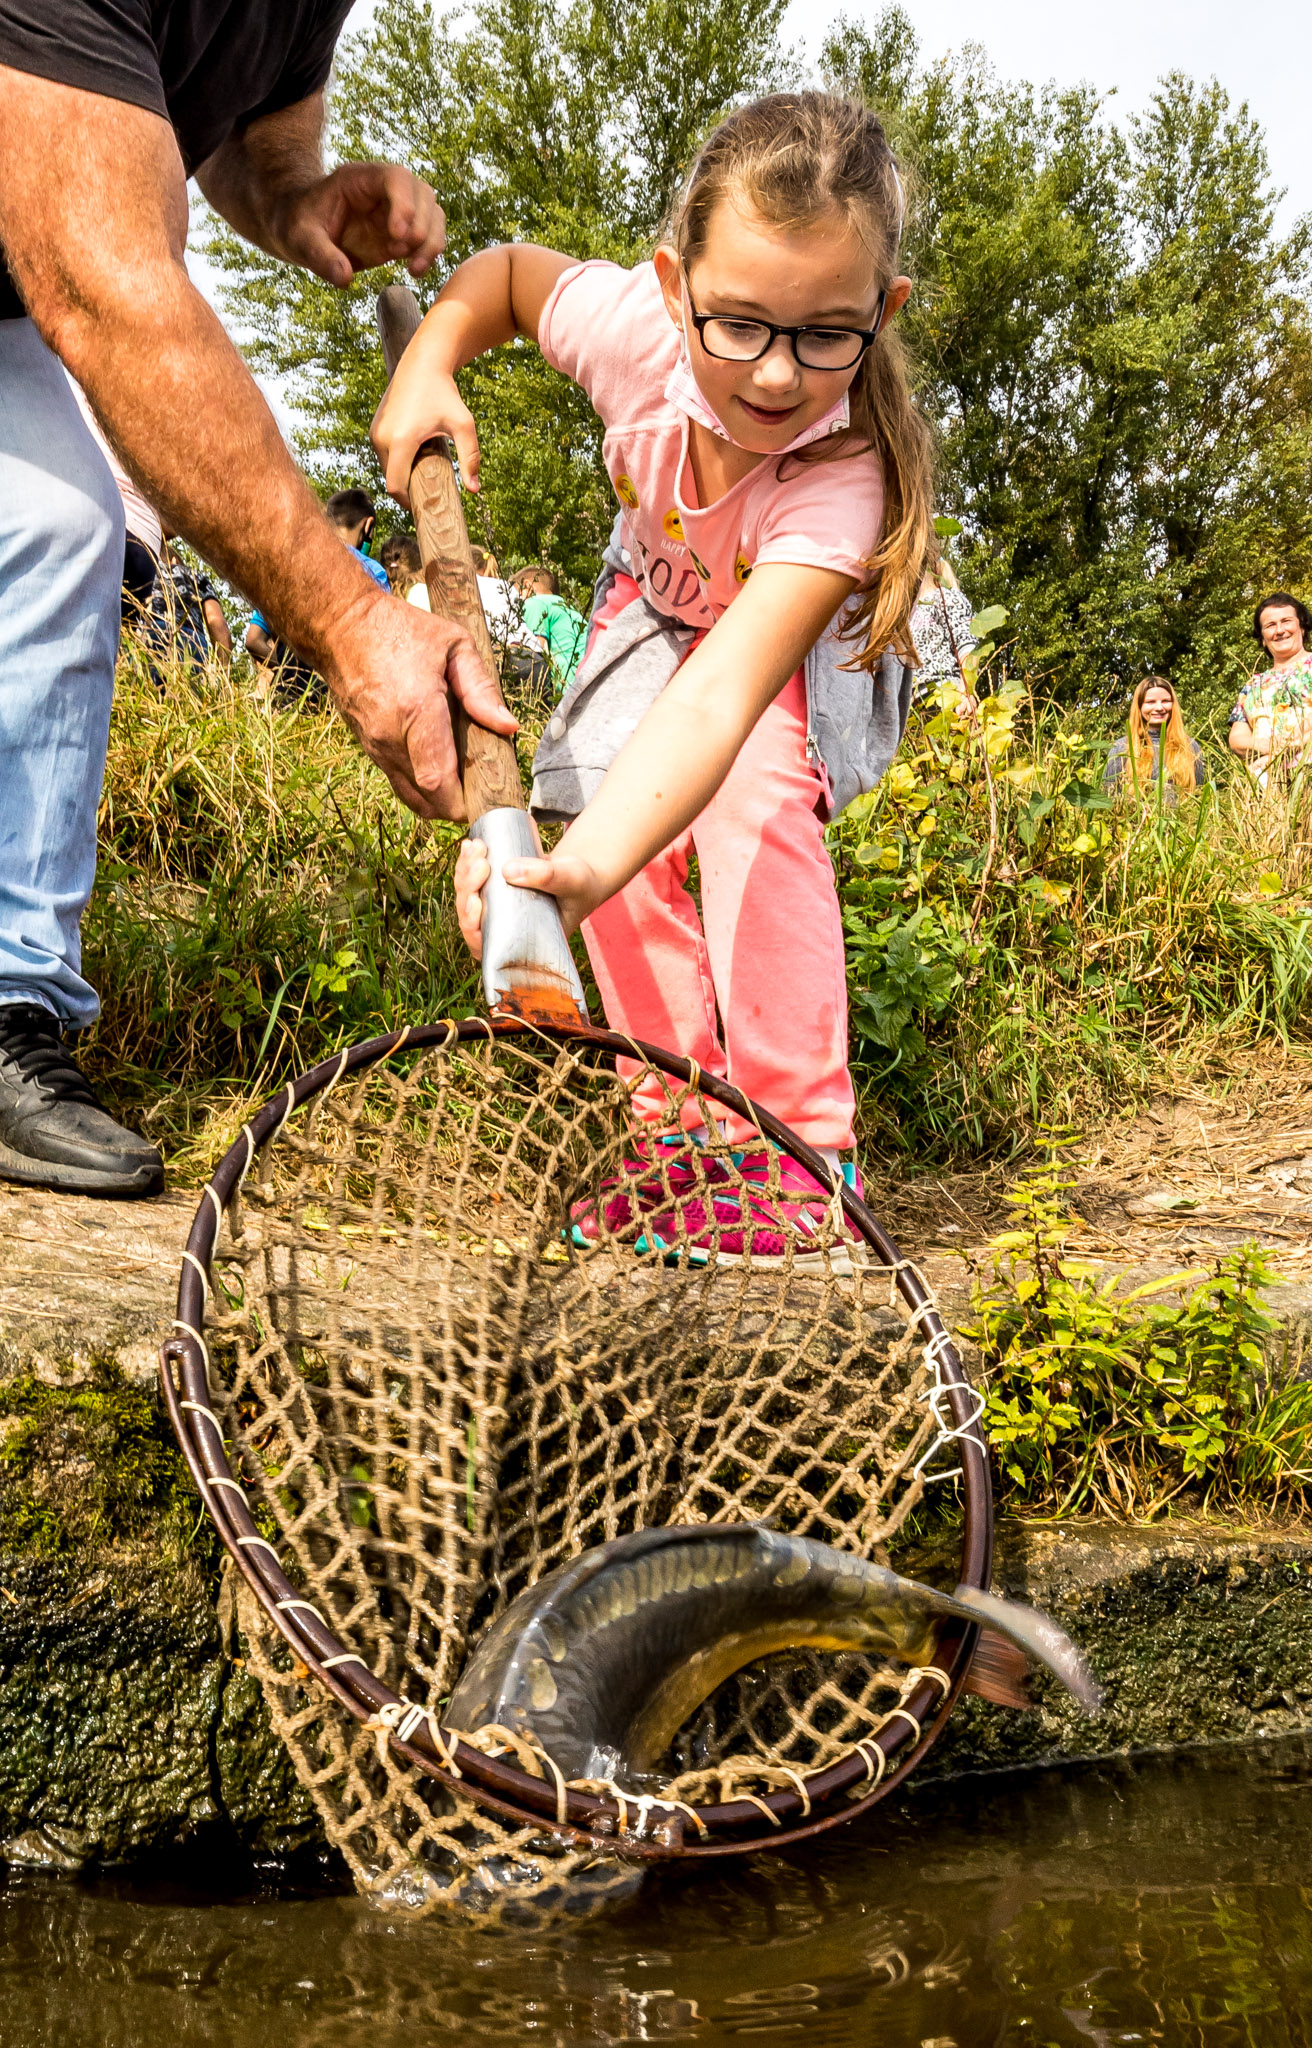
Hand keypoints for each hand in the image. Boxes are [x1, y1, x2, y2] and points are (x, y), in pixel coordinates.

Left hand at [275, 162, 444, 285]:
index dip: (404, 203)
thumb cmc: (297, 225)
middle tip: (402, 256)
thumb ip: (320, 256)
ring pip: (432, 214)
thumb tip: (344, 278)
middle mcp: (384, 190)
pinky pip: (428, 237)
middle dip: (421, 225)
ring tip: (414, 270)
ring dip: (431, 243)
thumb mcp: (299, 238)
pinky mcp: (401, 233)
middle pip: (422, 194)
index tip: (397, 235)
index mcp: (359, 179)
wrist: (302, 229)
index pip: (396, 178)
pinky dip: (429, 254)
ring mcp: (396, 210)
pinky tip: (415, 271)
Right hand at [325, 593, 517, 819]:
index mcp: (416, 710)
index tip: (485, 799)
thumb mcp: (454, 645)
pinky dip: (419, 784)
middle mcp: (390, 736)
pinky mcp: (366, 746)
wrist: (342, 627)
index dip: (462, 802)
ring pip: (409, 795)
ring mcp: (373, 744)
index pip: (438, 780)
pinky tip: (438, 766)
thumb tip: (508, 727)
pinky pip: (396, 779)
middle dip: (456, 806)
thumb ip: (481, 690)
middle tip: (480, 792)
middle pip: (426, 797)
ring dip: (437, 798)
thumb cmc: (401, 630)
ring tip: (462, 781)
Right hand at [372, 366, 481, 508]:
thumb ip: (470, 458)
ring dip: (401, 474)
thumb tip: (475, 491)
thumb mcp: (463, 425)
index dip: (407, 502)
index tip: (422, 506)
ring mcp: (374, 432)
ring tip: (423, 472)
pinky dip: (396, 462)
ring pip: (385, 468)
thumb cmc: (445, 393)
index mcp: (401, 440)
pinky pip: (382, 455)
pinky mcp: (374, 427)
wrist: (423, 364)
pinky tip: (414, 458)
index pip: (395, 486)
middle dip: (407, 488)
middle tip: (428, 491)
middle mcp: (381, 437)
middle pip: (390, 479)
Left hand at [454, 838, 603, 957]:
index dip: (471, 925)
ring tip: (476, 847)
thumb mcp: (570, 879)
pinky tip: (469, 846)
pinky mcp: (495, 893)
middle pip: (469, 915)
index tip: (475, 901)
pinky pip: (473, 881)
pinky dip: (468, 863)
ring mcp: (496, 911)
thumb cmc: (580, 887)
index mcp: (519, 944)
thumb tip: (507, 870)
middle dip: (468, 886)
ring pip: (467, 896)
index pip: (483, 944)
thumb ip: (547, 876)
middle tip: (481, 861)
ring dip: (465, 871)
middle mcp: (503, 930)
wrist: (581, 877)